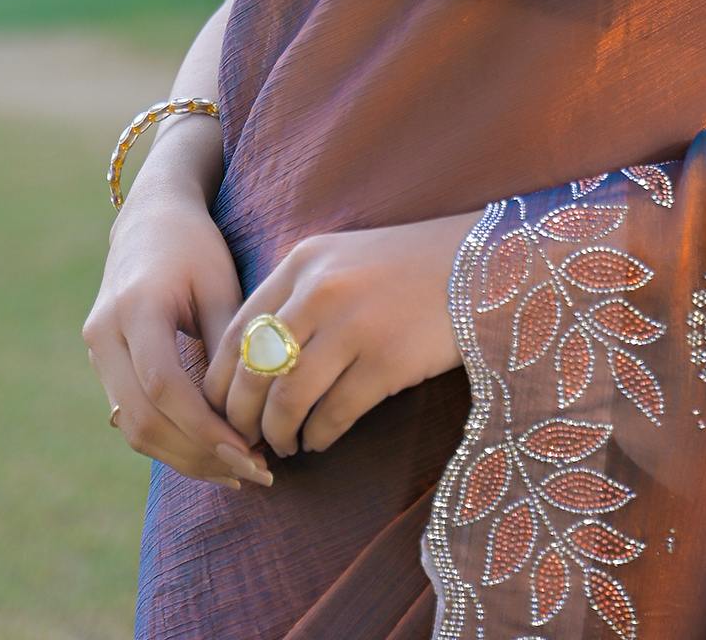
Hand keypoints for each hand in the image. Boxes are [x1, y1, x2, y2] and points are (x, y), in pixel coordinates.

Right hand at [83, 191, 273, 491]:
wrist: (150, 220)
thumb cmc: (197, 247)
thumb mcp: (221, 284)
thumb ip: (230, 344)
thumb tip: (250, 413)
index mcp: (135, 307)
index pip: (164, 386)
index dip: (204, 428)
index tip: (250, 452)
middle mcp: (104, 334)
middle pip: (143, 418)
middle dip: (198, 455)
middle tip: (254, 472)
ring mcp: (96, 352)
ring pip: (134, 427)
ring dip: (185, 457)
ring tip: (240, 471)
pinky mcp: (103, 364)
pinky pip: (133, 416)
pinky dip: (171, 440)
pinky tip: (212, 452)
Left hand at [201, 207, 483, 456]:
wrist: (484, 261)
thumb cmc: (408, 267)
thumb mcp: (344, 261)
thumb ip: (298, 299)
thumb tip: (252, 369)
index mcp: (302, 260)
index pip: (237, 330)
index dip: (222, 381)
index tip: (221, 411)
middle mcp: (321, 288)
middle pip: (254, 369)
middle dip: (242, 417)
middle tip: (247, 440)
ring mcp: (355, 323)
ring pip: (288, 398)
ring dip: (279, 433)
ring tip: (284, 445)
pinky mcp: (389, 358)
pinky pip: (334, 413)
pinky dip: (319, 436)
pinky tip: (320, 440)